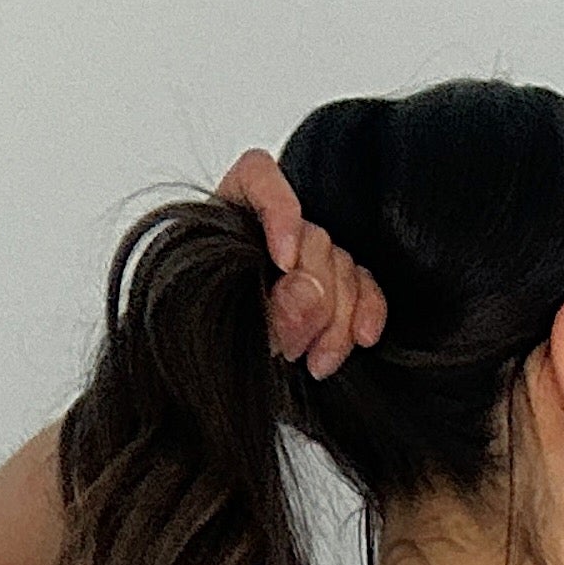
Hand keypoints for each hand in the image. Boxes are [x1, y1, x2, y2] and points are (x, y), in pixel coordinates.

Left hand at [215, 146, 387, 379]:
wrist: (206, 388)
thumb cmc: (199, 346)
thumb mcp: (219, 326)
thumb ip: (260, 308)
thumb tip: (305, 295)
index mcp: (227, 220)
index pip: (258, 176)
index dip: (280, 210)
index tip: (284, 261)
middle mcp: (268, 233)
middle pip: (312, 235)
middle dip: (312, 295)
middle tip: (293, 343)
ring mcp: (304, 260)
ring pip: (342, 266)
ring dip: (336, 319)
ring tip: (312, 359)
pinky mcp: (334, 288)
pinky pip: (363, 287)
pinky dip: (365, 312)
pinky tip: (361, 338)